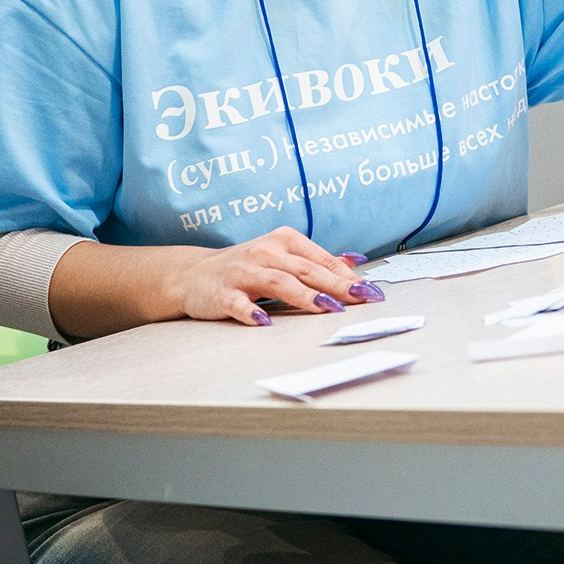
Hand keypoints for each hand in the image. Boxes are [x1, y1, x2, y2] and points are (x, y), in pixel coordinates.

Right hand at [169, 227, 379, 326]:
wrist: (193, 274)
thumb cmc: (246, 267)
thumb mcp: (282, 256)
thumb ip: (316, 261)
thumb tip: (355, 262)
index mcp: (284, 241)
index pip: (321, 259)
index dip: (347, 276)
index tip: (371, 292)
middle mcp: (265, 252)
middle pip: (306, 270)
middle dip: (336, 285)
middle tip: (361, 299)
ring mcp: (243, 272)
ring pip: (279, 282)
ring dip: (305, 295)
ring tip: (328, 308)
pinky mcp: (222, 293)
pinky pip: (239, 303)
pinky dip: (252, 312)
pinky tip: (265, 322)